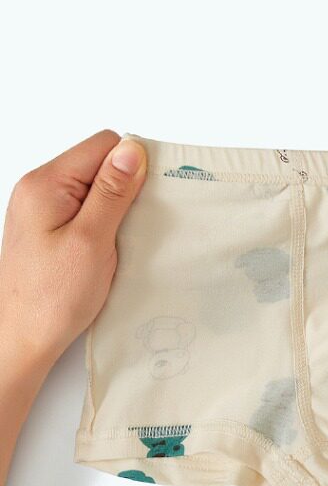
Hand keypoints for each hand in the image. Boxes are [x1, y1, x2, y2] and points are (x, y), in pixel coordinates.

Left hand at [0, 130, 147, 368]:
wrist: (23, 339)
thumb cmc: (52, 298)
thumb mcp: (92, 240)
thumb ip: (113, 192)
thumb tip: (133, 151)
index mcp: (46, 183)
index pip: (104, 146)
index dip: (133, 166)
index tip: (146, 200)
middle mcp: (40, 189)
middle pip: (99, 164)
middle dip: (126, 190)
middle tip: (133, 227)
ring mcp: (43, 210)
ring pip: (96, 189)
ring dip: (117, 211)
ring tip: (121, 242)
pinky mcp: (50, 229)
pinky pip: (87, 211)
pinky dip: (105, 226)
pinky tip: (110, 250)